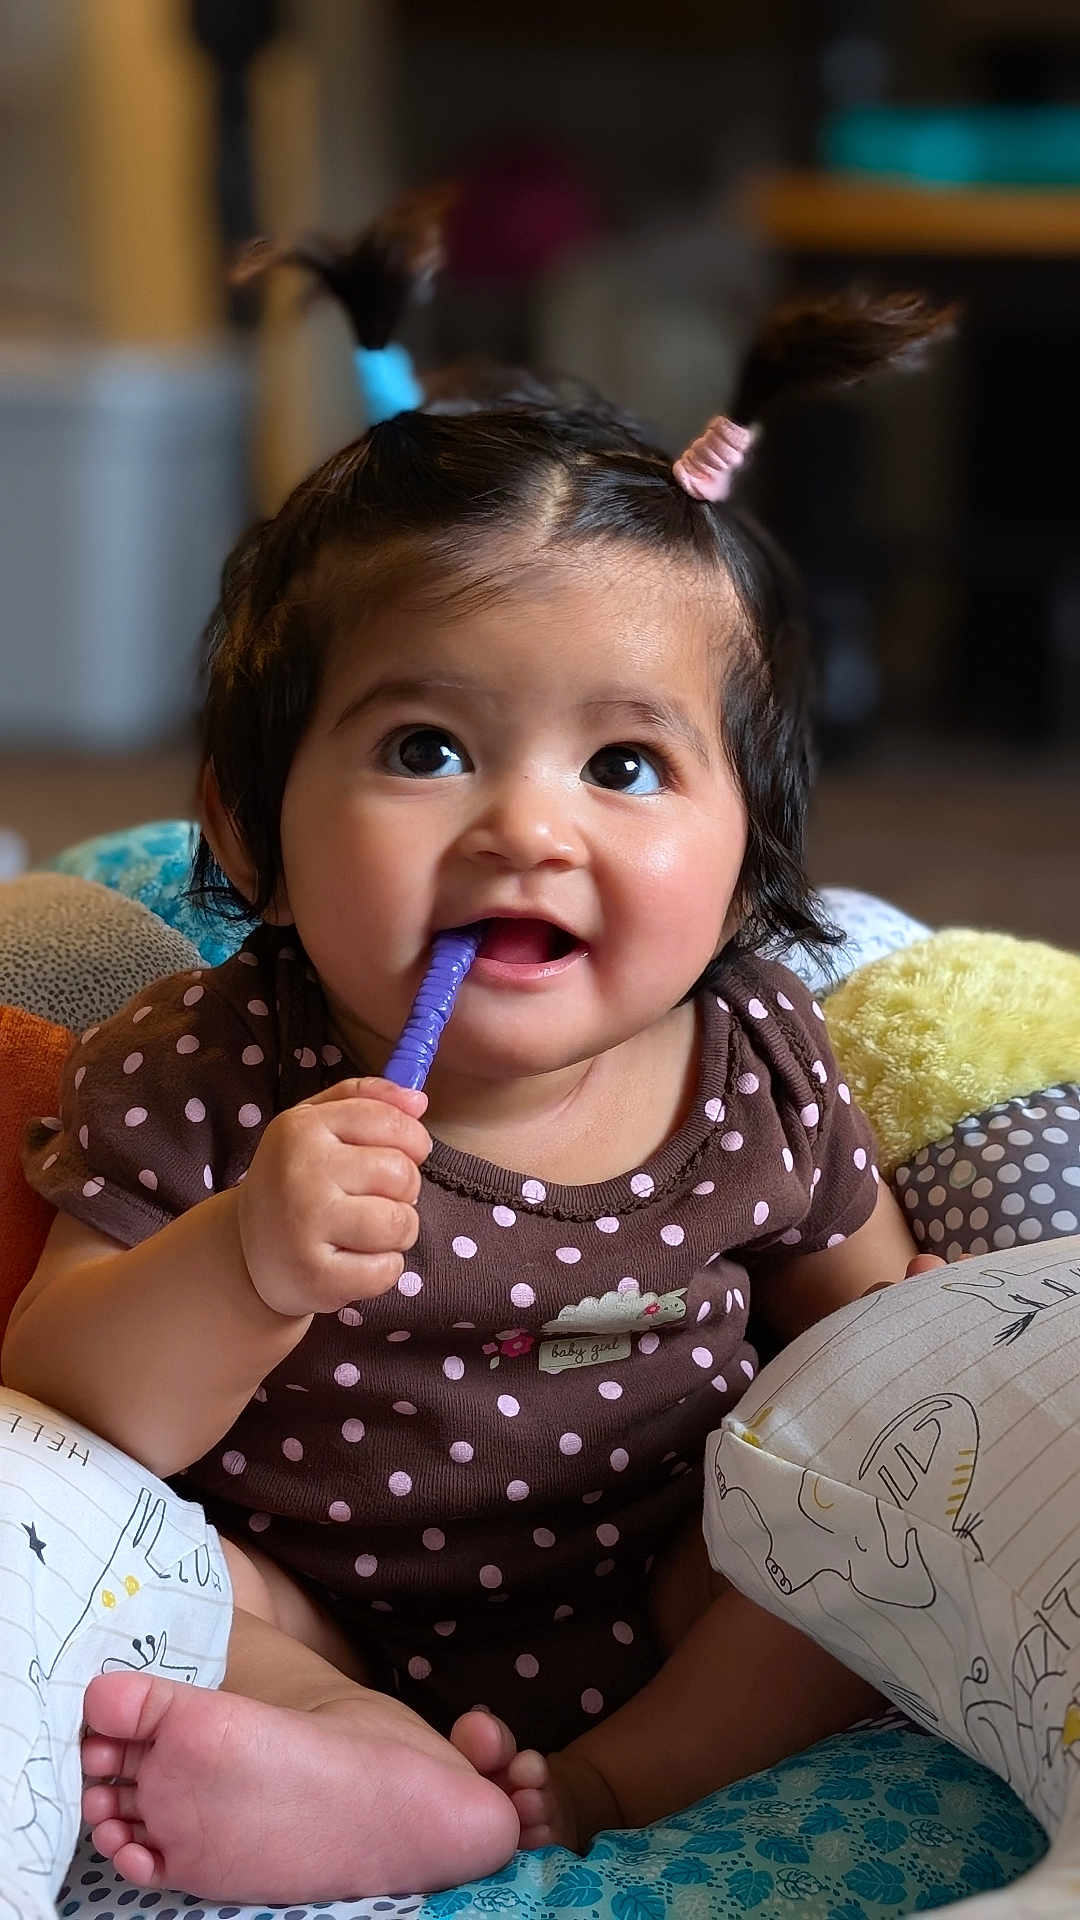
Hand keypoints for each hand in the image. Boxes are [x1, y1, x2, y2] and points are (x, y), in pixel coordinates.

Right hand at [237, 1077, 431, 1317]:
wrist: (244, 1254)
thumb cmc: (294, 1182)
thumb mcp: (315, 1125)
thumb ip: (366, 1099)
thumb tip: (418, 1100)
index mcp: (302, 1128)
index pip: (390, 1122)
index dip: (413, 1140)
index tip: (405, 1154)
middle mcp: (301, 1172)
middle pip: (402, 1174)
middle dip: (404, 1191)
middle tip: (373, 1201)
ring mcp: (305, 1225)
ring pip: (401, 1223)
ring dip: (398, 1233)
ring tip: (367, 1233)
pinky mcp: (315, 1276)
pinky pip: (387, 1270)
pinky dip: (383, 1269)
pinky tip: (354, 1262)